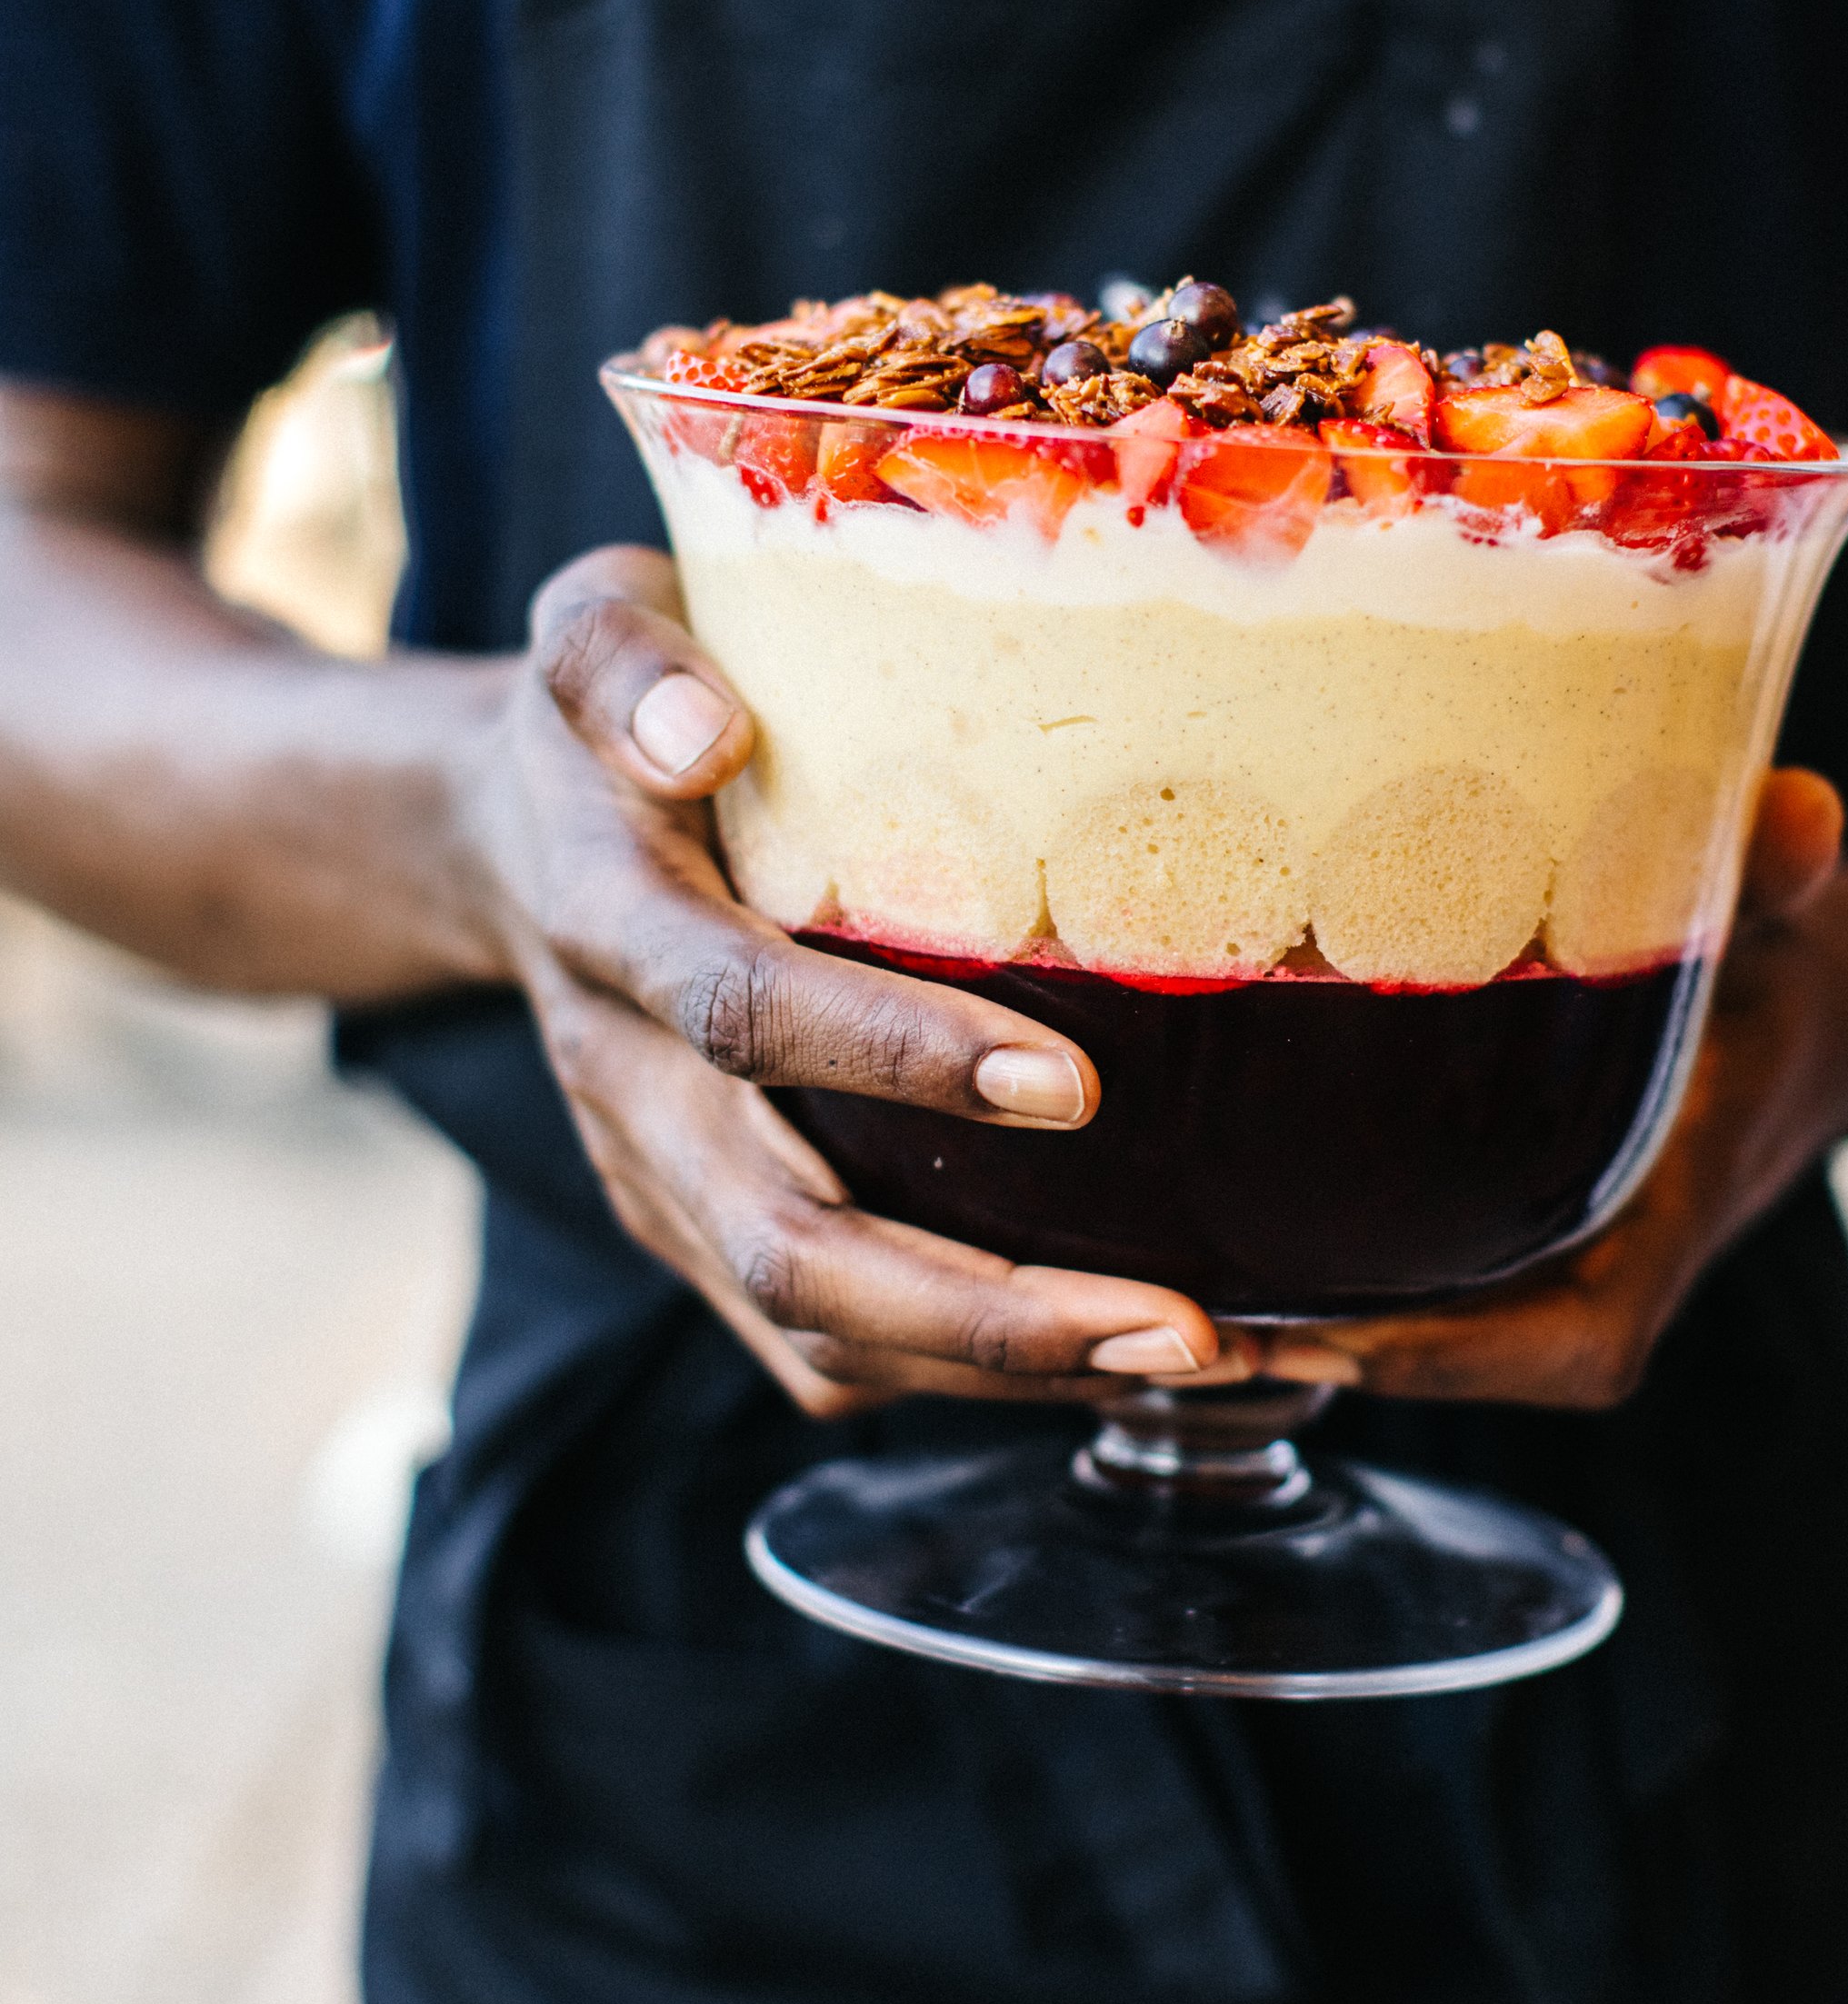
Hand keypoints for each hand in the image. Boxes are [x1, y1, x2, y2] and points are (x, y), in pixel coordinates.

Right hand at [457, 546, 1232, 1415]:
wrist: (499, 836)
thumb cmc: (601, 720)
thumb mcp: (588, 627)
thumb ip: (624, 661)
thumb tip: (709, 730)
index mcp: (606, 925)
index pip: (744, 1015)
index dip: (896, 1058)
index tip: (1073, 1084)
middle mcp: (627, 1086)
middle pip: (785, 1247)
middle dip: (981, 1310)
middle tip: (1175, 1329)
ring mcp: (659, 1182)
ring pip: (811, 1330)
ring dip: (999, 1368)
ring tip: (1191, 1358)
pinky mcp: (701, 1232)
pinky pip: (824, 1345)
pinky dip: (967, 1376)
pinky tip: (1117, 1354)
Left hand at [1251, 770, 1847, 1408]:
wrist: (1817, 1023)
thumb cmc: (1782, 974)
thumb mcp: (1772, 916)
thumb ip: (1767, 863)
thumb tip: (1800, 808)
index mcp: (1670, 1213)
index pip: (1571, 1342)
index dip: (1455, 1357)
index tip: (1336, 1334)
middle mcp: (1608, 1267)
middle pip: (1465, 1363)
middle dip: (1336, 1353)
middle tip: (1198, 1325)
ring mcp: (1558, 1264)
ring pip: (1431, 1339)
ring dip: (1311, 1332)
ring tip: (1169, 1306)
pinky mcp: (1512, 1239)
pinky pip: (1419, 1291)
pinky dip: (1330, 1286)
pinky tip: (1209, 1253)